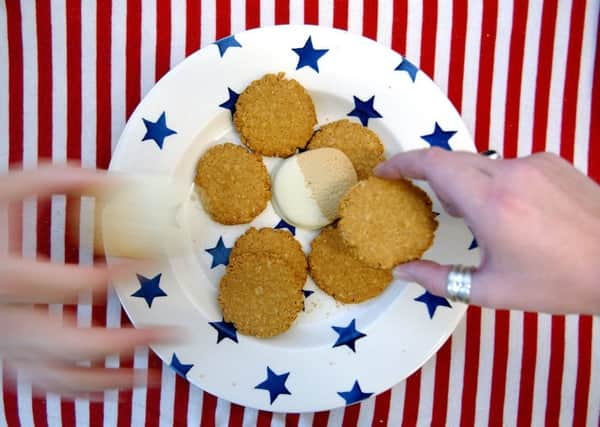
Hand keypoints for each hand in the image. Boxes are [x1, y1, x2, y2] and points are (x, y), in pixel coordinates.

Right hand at [0, 166, 172, 397]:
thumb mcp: (1, 191)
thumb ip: (52, 181)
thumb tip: (110, 180)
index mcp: (5, 279)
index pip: (74, 284)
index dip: (118, 276)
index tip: (153, 263)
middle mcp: (4, 321)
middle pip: (73, 343)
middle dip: (126, 343)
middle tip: (167, 333)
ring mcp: (4, 345)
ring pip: (60, 377)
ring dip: (110, 380)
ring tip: (151, 376)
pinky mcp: (7, 356)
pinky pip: (46, 383)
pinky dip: (82, 388)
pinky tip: (112, 384)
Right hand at [375, 148, 599, 314]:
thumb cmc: (560, 282)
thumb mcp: (491, 290)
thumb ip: (438, 279)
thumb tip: (401, 271)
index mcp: (492, 202)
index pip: (433, 164)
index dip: (402, 163)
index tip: (384, 172)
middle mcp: (511, 171)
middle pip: (452, 160)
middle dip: (429, 176)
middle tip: (419, 198)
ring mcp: (535, 162)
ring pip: (480, 162)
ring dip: (464, 181)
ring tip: (471, 216)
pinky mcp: (553, 161)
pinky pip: (507, 164)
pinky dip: (493, 180)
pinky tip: (508, 211)